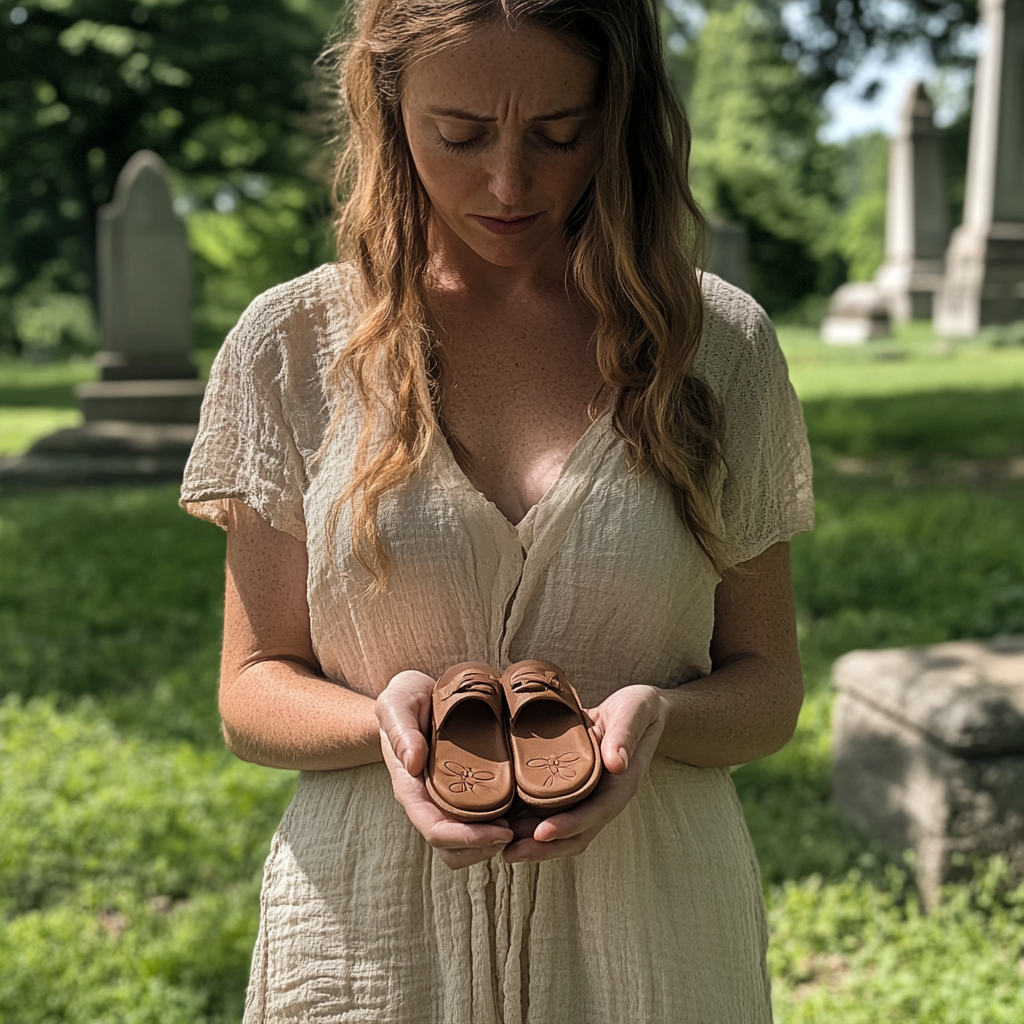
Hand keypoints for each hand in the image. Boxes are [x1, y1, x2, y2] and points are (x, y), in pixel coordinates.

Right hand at [376, 670, 513, 868]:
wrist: (421, 691)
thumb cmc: (406, 697)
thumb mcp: (396, 704)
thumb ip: (400, 730)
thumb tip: (413, 763)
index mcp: (414, 789)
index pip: (436, 830)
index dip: (467, 839)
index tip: (501, 832)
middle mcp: (434, 801)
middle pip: (456, 848)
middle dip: (488, 848)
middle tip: (522, 831)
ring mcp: (454, 798)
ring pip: (475, 841)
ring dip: (503, 841)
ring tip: (532, 825)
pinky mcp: (474, 789)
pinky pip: (491, 817)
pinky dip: (512, 822)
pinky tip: (535, 808)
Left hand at [502, 684, 666, 862]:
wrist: (635, 709)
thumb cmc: (636, 709)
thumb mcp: (633, 712)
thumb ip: (624, 736)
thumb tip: (617, 763)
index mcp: (620, 785)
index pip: (595, 814)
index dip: (569, 826)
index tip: (542, 834)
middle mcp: (602, 798)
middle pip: (574, 833)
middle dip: (543, 848)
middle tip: (510, 852)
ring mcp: (586, 797)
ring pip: (559, 828)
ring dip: (531, 841)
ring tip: (500, 846)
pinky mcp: (571, 789)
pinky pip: (549, 811)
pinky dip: (528, 821)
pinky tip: (502, 821)